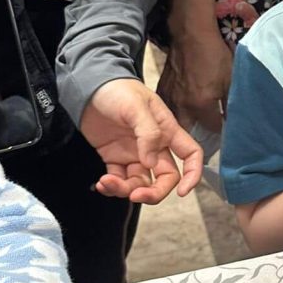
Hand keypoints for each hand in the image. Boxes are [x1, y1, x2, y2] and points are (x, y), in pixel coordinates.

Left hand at [80, 79, 203, 203]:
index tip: (184, 192)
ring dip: (126, 190)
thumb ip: (148, 134)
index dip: (193, 174)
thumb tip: (151, 163)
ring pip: (140, 182)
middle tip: (136, 196)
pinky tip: (102, 183)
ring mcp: (135, 154)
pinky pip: (119, 179)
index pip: (190, 155)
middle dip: (153, 192)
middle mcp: (155, 146)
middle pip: (165, 178)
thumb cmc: (118, 90)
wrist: (89, 86)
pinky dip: (111, 187)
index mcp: (168, 131)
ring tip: (108, 183)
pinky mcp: (115, 158)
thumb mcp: (136, 107)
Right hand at [157, 28, 231, 132]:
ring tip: (196, 126)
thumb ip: (232, 103)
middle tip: (209, 134)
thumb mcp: (231, 79)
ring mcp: (169, 98)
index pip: (212, 128)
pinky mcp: (162, 89)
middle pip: (189, 131)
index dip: (222, 131)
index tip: (227, 131)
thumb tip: (236, 121)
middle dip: (199, 134)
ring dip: (185, 126)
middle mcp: (181, 106)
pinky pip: (168, 109)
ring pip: (175, 121)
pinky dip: (175, 114)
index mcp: (201, 104)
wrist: (191, 34)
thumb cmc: (214, 55)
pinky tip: (183, 112)